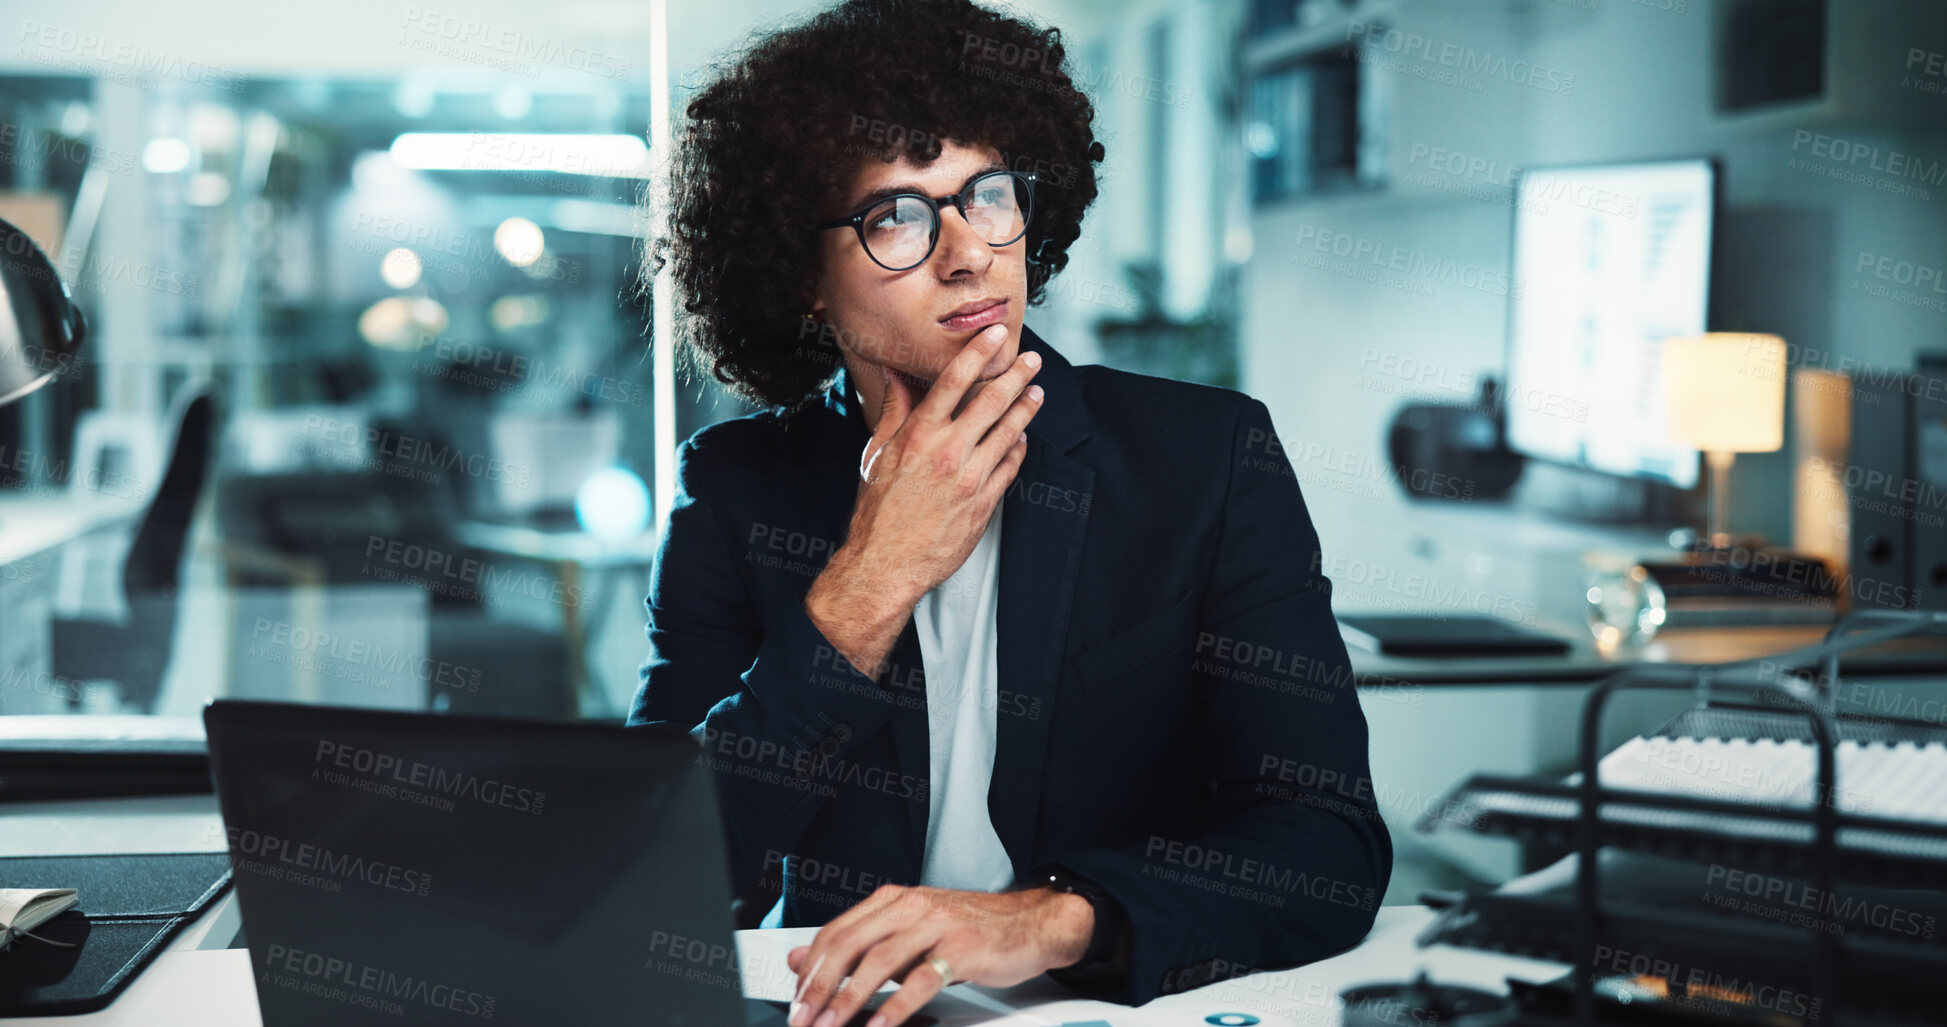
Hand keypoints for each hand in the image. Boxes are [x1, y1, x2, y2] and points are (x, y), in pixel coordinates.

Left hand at [784, 884, 1091, 1026]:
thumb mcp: (908, 932)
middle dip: (820, 987)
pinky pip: (921, 980)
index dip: (809, 969)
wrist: (1032, 923)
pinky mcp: (962, 948)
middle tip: (803, 1018)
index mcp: (893, 900)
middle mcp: (911, 907)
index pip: (836, 932)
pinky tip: (880, 1025)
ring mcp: (937, 925)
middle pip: (850, 944)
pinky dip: (896, 1006)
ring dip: (849, 1000)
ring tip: (830, 1026)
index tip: (795, 1001)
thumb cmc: (970, 930)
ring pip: (880, 962)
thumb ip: (858, 945)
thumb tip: (799, 960)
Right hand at [805, 323, 1042, 677]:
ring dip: (1026, 408)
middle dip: (1016, 375)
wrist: (885, 563)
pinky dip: (1019, 447)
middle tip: (1031, 359)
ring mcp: (970, 478)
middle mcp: (948, 452)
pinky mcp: (985, 503)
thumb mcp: (876, 454)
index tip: (995, 334)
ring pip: (1009, 431)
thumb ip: (893, 411)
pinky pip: (1010, 466)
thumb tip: (894, 374)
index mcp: (918, 435)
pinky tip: (1023, 436)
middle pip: (991, 401)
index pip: (954, 381)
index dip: (978, 353)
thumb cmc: (876, 510)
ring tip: (1036, 392)